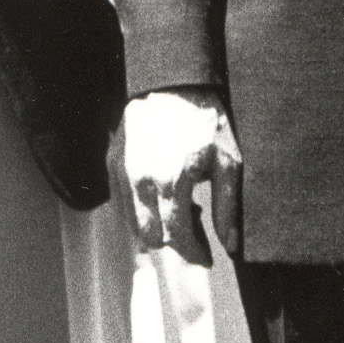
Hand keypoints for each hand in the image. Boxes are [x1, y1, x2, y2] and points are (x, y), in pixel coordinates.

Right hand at [124, 88, 241, 263]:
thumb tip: (231, 245)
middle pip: (151, 236)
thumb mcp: (228, 163)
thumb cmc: (206, 122)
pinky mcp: (113, 163)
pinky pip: (119, 203)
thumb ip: (227, 208)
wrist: (174, 84)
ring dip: (154, 230)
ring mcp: (122, 172)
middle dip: (174, 245)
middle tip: (196, 237)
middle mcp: (141, 182)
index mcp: (172, 183)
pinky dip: (137, 212)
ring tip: (180, 216)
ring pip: (131, 223)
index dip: (193, 253)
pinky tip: (160, 201)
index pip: (176, 237)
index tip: (207, 258)